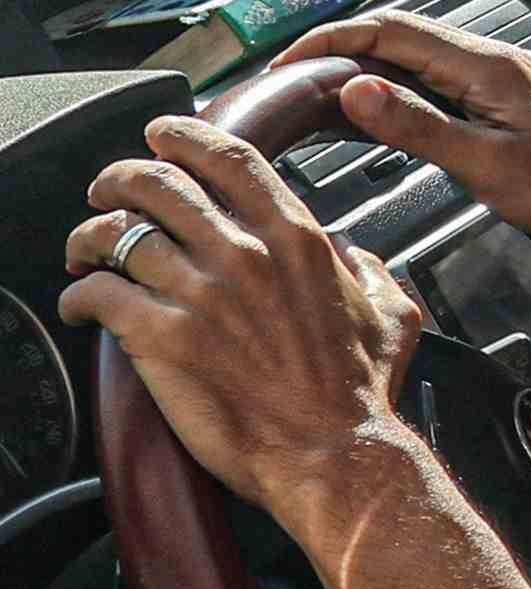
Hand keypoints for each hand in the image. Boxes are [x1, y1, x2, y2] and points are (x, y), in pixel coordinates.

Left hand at [58, 114, 430, 533]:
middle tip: (109, 190)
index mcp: (297, 237)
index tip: (162, 135)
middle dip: (121, 178)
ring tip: (84, 249)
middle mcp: (245, 253)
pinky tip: (83, 305)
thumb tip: (352, 253)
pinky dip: (80, 295)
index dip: (183, 137)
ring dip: (90, 236)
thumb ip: (369, 268)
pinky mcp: (163, 339)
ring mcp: (201, 294)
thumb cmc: (360, 391)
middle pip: (158, 184)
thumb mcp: (392, 310)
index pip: (229, 158)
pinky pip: (98, 294)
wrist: (332, 452)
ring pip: (118, 233)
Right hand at [282, 12, 530, 252]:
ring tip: (325, 92)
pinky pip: (445, 78)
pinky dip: (405, 88)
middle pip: (403, 36)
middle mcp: (496, 61)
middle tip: (294, 75)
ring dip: (373, 67)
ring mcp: (506, 78)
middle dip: (343, 48)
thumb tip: (355, 91)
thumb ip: (416, 126)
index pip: (392, 31)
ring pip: (423, 57)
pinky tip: (387, 112)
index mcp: (486, 67)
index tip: (288, 60)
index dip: (332, 40)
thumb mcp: (484, 163)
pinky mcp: (512, 99)